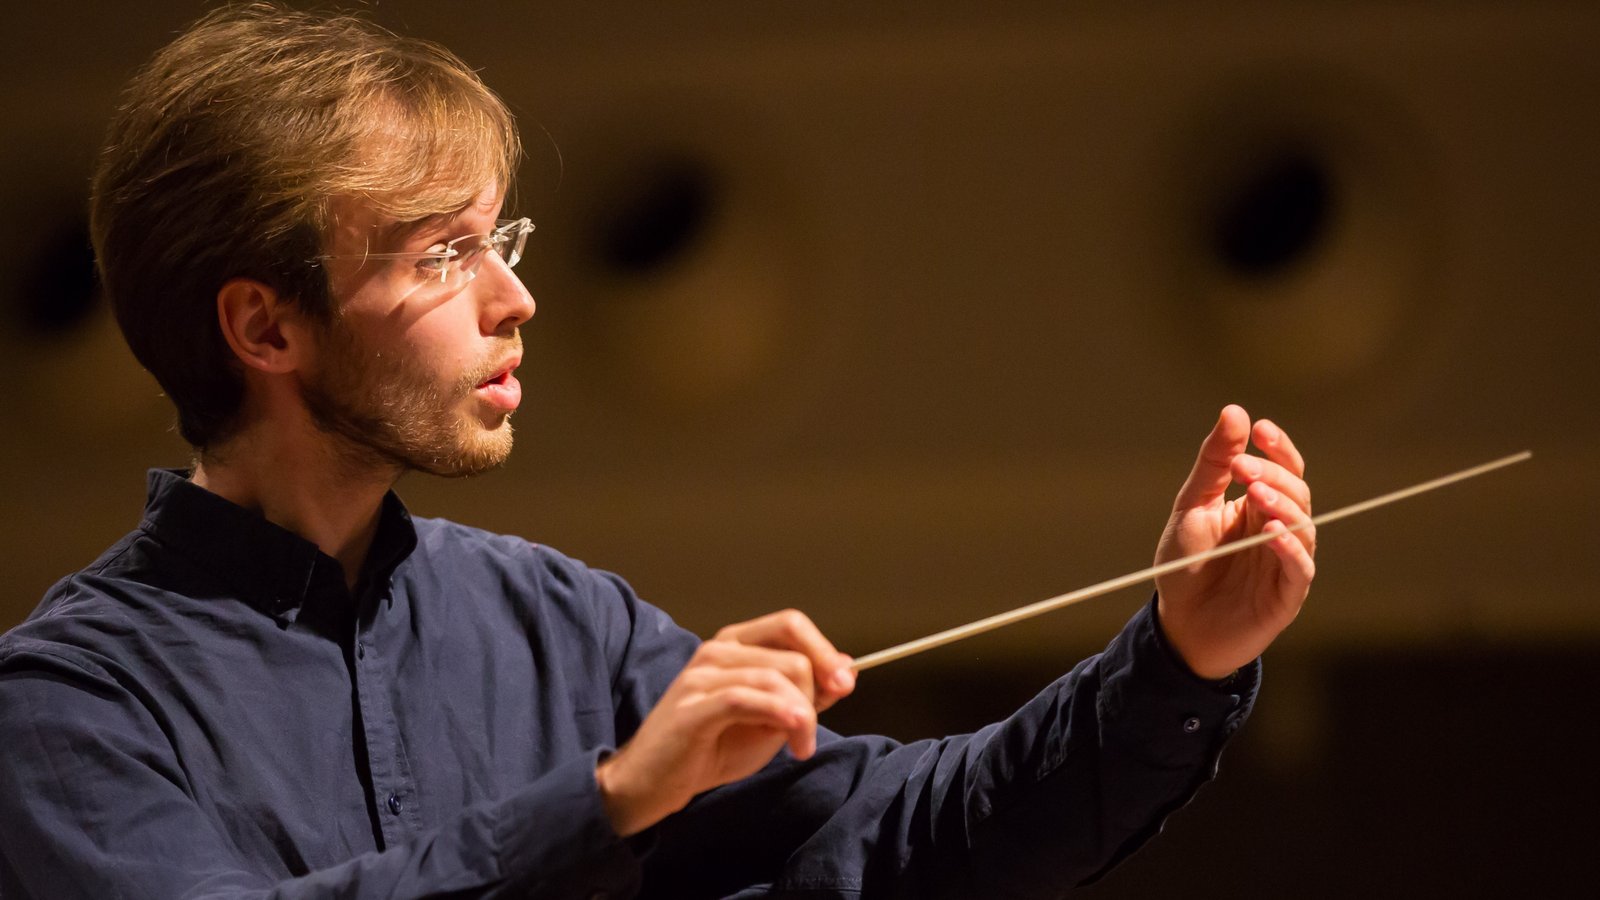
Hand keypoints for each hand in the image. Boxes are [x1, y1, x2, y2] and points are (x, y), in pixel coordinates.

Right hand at [595, 609, 855, 836]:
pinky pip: (748, 698)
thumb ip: (805, 693)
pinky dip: (780, 712)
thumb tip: (846, 669)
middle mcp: (718, 650)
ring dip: (802, 718)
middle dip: (814, 698)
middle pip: (793, 658)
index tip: (845, 684)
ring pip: (777, 679)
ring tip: (798, 747)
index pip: (791, 624)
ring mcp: (702, 675)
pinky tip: (795, 732)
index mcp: (735, 644)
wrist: (655, 781)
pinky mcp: (693, 705)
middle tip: (806, 735)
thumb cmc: (710, 747)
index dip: (824, 651)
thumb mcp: (770, 719)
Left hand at [1154, 405, 1316, 679]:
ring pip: (1303, 526)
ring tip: (1256, 494)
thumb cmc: (1186, 565)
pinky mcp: (1286, 595)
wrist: (1178, 625)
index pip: (1284, 469)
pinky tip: (1270, 533)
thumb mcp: (1192, 507)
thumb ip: (1213, 464)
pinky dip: (1289, 549)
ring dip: (1283, 506)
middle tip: (1241, 469)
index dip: (1278, 448)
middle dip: (1272, 475)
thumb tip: (1235, 411)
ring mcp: (1286, 562)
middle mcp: (1278, 530)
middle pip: (1296, 492)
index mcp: (1259, 506)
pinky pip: (1300, 568)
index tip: (1259, 428)